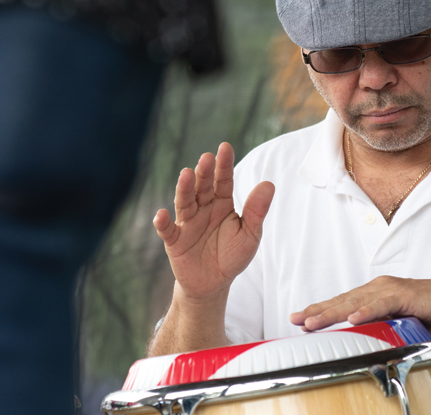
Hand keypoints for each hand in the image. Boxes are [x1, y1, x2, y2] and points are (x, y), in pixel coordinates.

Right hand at [153, 142, 274, 302]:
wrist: (214, 283)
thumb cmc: (232, 255)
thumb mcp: (250, 235)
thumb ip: (257, 211)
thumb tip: (269, 184)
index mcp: (222, 203)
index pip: (224, 180)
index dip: (224, 165)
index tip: (225, 147)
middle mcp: (203, 208)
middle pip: (202, 187)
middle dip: (204, 172)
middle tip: (206, 158)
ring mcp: (187, 223)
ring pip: (184, 202)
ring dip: (184, 188)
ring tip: (186, 174)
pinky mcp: (175, 241)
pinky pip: (168, 230)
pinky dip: (162, 223)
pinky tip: (161, 214)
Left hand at [289, 276, 430, 333]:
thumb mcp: (398, 322)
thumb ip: (380, 326)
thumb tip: (362, 338)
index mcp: (375, 292)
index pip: (343, 303)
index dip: (321, 310)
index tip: (301, 319)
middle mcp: (379, 287)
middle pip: (343, 301)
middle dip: (318, 311)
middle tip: (297, 319)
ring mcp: (391, 289)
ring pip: (356, 301)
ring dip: (333, 312)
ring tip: (314, 321)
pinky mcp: (405, 295)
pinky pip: (382, 303)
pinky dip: (366, 311)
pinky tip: (353, 318)